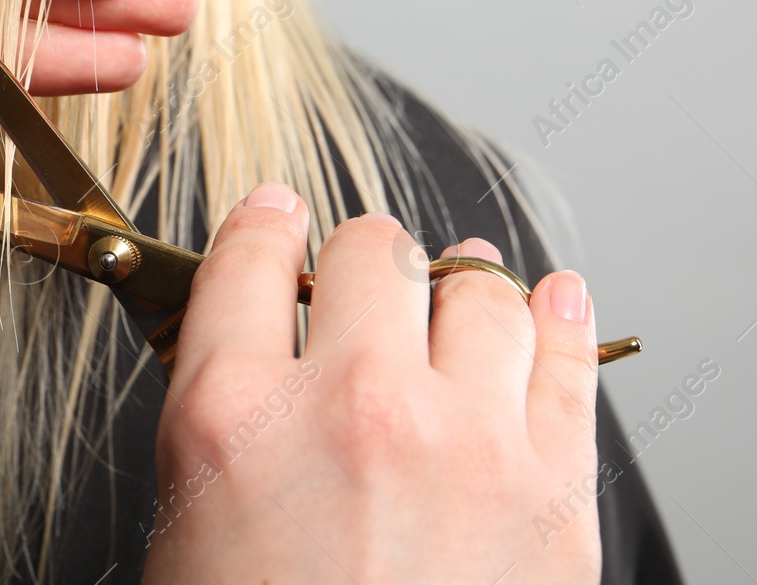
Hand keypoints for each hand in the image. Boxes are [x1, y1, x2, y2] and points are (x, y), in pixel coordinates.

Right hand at [143, 182, 602, 584]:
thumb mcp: (191, 538)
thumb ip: (223, 428)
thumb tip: (254, 361)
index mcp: (235, 418)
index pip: (251, 257)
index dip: (266, 225)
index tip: (277, 219)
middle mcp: (351, 404)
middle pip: (371, 251)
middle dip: (363, 257)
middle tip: (366, 276)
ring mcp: (464, 441)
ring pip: (478, 289)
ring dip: (461, 282)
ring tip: (461, 284)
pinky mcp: (552, 492)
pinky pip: (565, 358)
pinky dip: (558, 316)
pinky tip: (553, 302)